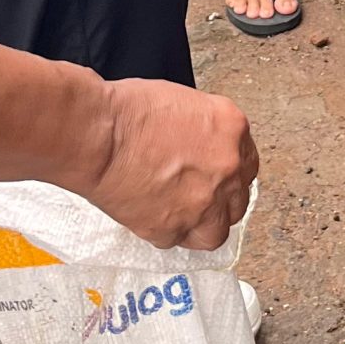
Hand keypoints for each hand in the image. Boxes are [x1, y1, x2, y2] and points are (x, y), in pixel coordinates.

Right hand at [84, 79, 258, 248]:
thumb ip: (204, 129)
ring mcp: (204, 202)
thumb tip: (203, 147)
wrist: (97, 137)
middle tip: (196, 193)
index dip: (230, 171)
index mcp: (231, 128)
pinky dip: (168, 232)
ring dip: (202, 225)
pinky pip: (180, 240)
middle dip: (219, 199)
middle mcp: (227, 167)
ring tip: (182, 215)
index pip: (247, 161)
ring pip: (217, 230)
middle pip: (238, 198)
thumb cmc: (126, 113)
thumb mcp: (181, 103)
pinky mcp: (174, 228)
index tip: (217, 176)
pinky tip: (154, 215)